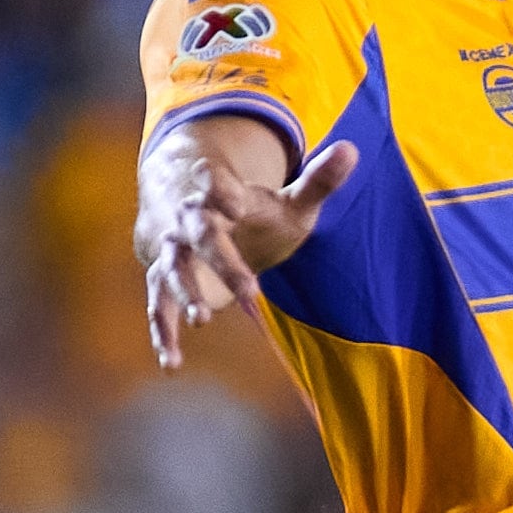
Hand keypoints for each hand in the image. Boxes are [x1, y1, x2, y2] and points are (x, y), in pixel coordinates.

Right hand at [137, 131, 357, 369]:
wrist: (193, 218)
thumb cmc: (252, 212)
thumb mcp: (289, 200)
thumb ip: (319, 180)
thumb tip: (353, 149)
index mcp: (218, 195)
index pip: (215, 186)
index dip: (219, 190)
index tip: (233, 201)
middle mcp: (187, 223)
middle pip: (199, 237)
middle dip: (220, 261)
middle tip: (249, 289)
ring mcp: (172, 254)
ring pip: (172, 271)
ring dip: (186, 294)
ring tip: (204, 319)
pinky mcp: (163, 283)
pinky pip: (158, 308)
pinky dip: (163, 335)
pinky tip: (172, 364)